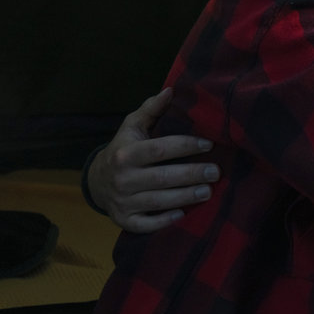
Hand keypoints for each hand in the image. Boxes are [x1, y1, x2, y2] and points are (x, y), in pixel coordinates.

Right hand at [87, 88, 219, 232]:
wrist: (97, 181)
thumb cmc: (124, 148)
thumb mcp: (132, 126)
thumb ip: (152, 109)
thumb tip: (171, 90)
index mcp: (125, 153)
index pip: (159, 149)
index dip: (185, 146)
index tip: (208, 144)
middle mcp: (122, 178)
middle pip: (161, 177)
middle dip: (191, 175)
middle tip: (216, 172)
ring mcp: (122, 201)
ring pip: (157, 201)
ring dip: (185, 197)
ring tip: (208, 191)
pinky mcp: (124, 220)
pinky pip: (145, 224)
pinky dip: (163, 221)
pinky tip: (182, 213)